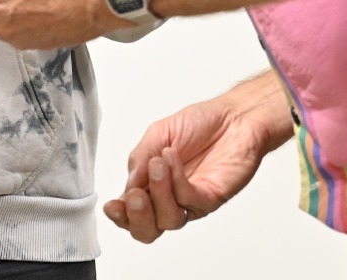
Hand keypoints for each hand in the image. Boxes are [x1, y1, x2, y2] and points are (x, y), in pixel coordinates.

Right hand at [104, 74, 292, 243]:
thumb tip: (128, 183)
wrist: (234, 116)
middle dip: (136, 217)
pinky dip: (177, 180)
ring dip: (158, 192)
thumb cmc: (199, 124)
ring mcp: (191, 201)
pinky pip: (190, 200)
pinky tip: (172, 159)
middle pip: (148, 230)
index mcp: (151, 185)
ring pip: (169, 219)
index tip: (111, 205)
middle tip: (134, 196)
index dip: (119, 215)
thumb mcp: (159, 134)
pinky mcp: (211, 197)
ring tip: (158, 163)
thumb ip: (140, 158)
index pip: (130, 212)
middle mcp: (170, 198)